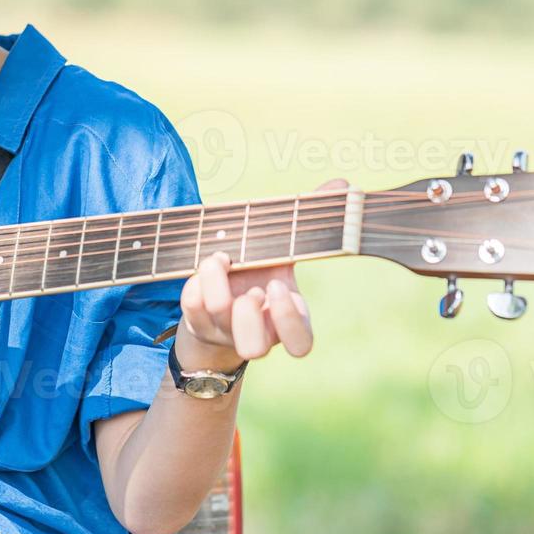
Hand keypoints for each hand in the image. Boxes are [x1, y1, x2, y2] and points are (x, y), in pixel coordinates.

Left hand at [174, 178, 346, 371]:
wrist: (222, 291)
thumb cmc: (262, 265)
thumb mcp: (286, 245)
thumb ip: (312, 218)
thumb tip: (342, 184)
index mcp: (287, 316)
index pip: (300, 345)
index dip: (289, 322)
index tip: (277, 287)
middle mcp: (256, 330)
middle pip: (254, 349)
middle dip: (248, 315)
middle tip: (251, 288)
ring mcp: (224, 328)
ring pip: (218, 321)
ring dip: (218, 285)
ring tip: (222, 258)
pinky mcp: (197, 319)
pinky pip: (191, 306)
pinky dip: (196, 280)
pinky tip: (204, 263)